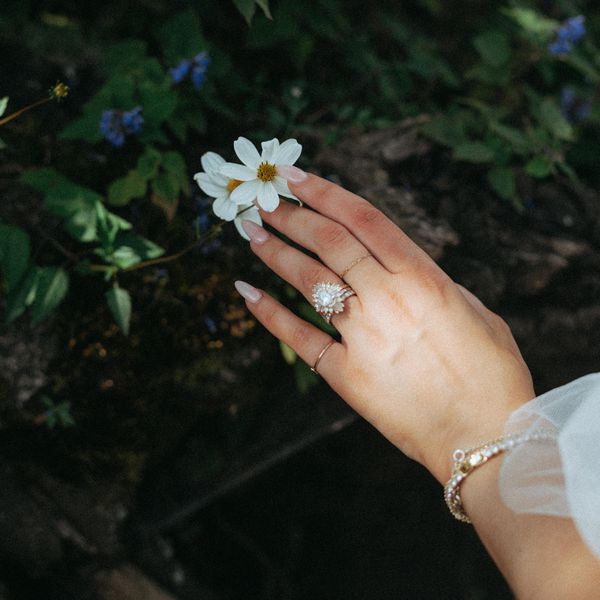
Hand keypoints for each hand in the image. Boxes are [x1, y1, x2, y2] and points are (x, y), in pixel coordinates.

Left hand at [235, 169, 534, 483]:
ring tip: (251, 233)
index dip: (325, 193)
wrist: (483, 439)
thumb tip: (401, 270)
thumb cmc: (491, 374)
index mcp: (423, 278)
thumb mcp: (476, 312)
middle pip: (328, 243)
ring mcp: (362, 337)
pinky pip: (300, 338)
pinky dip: (270, 314)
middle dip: (291, 216)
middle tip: (263, 200)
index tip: (295, 177)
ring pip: (309, 281)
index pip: (363, 219)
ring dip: (275, 253)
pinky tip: (247, 292)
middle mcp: (387, 300)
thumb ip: (434, 284)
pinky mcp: (345, 375)